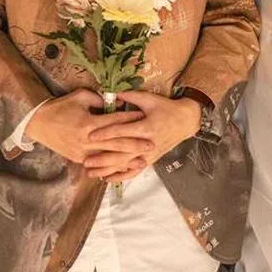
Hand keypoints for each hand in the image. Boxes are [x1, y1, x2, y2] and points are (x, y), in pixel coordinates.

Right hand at [24, 89, 152, 164]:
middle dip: (135, 144)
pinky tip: (124, 168)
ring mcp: (82, 152)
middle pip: (116, 143)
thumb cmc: (60, 107)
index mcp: (88, 123)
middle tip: (152, 144)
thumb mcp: (79, 96)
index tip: (143, 117)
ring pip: (109, 158)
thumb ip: (99, 99)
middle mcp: (87, 140)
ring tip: (143, 160)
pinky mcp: (78, 159)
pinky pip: (99, 165)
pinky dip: (113, 167)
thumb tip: (116, 101)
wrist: (39, 123)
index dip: (130, 119)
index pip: (114, 121)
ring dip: (127, 160)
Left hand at [82, 91, 201, 183]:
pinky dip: (120, 176)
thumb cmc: (166, 108)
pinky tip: (107, 179)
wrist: (185, 121)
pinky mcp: (150, 161)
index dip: (105, 133)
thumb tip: (111, 92)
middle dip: (102, 158)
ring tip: (91, 172)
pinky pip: (133, 171)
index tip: (90, 136)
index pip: (122, 131)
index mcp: (145, 127)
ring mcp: (148, 155)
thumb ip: (130, 96)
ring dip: (107, 170)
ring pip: (125, 165)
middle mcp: (146, 143)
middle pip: (121, 153)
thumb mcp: (149, 99)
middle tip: (86, 161)